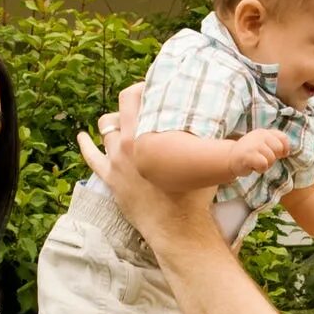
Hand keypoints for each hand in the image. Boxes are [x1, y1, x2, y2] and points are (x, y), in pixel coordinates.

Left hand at [78, 86, 214, 247]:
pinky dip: (86, 144)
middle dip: (132, 100)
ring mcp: (115, 161)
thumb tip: (230, 122)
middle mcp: (127, 143)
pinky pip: (91, 157)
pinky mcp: (110, 179)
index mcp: (146, 134)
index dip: (144, 86)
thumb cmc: (194, 194)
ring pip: (106, 129)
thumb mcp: (204, 159)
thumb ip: (209, 137)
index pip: (135, 96)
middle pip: (121, 108)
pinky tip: (82, 137)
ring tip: (125, 119)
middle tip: (144, 99)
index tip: (155, 86)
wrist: (177, 227)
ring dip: (115, 121)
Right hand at [226, 129, 290, 180]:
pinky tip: (252, 166)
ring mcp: (254, 144)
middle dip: (273, 158)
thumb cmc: (250, 153)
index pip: (283, 138)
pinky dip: (260, 169)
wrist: (230, 158)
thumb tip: (287, 151)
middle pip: (279, 149)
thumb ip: (275, 143)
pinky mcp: (249, 154)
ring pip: (271, 159)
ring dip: (265, 165)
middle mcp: (260, 135)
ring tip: (255, 162)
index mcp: (264, 132)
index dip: (284, 148)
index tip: (280, 155)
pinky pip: (264, 165)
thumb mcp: (262, 144)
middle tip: (262, 159)